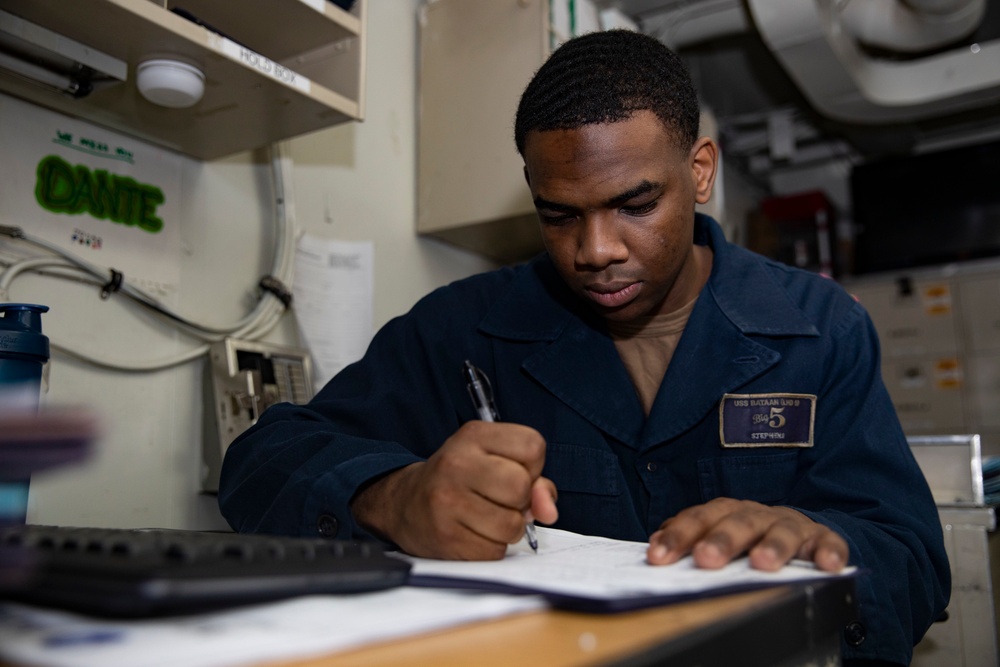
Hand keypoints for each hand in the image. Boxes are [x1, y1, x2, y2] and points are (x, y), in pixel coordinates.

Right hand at [351, 421, 557, 559]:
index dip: (532, 465)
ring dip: (508, 528)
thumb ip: (535, 480)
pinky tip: (474, 533)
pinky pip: (495, 551)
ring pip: (512, 525)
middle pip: (521, 486)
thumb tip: (548, 511)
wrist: (405, 504)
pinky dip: (492, 547)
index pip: (532, 446)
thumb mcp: (494, 461)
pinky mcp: (446, 537)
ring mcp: (447, 502)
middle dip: (520, 500)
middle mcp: (457, 463)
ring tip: (487, 517)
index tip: (512, 469)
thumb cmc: (460, 480)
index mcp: (473, 436)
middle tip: (500, 499)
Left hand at [646, 498, 846, 571]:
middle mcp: (758, 515)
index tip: (657, 556)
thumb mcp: (719, 533)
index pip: (699, 519)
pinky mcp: (823, 540)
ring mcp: (791, 526)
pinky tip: (827, 565)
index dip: (678, 536)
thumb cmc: (750, 536)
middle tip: (705, 558)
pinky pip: (829, 543)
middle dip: (721, 540)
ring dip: (772, 547)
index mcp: (728, 512)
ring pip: (782, 532)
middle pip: (738, 522)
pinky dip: (829, 552)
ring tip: (762, 564)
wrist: (800, 532)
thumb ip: (690, 538)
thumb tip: (654, 545)